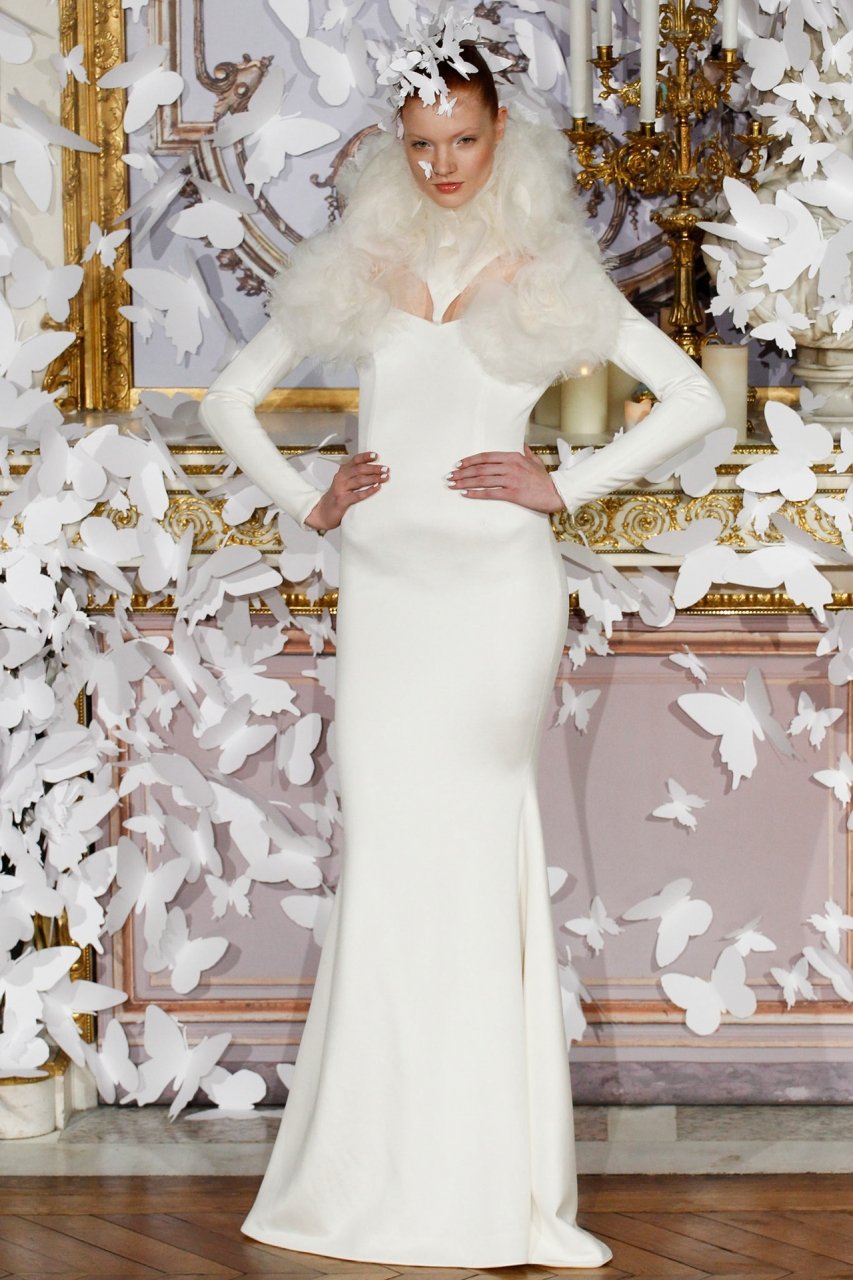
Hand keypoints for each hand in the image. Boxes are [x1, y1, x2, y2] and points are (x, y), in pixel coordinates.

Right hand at [305, 451, 388, 531]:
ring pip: (359, 480)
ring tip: (384, 478)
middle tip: (386, 469)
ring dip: (374, 478)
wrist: (323, 512)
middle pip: (359, 469)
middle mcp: (341, 478)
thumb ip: (356, 475)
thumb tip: (376, 470)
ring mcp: (340, 489)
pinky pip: (357, 495)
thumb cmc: (338, 496)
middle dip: (374, 468)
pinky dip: (368, 491)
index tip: (376, 455)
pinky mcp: (342, 500)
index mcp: (343, 471)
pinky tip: (377, 488)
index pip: (355, 460)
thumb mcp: (345, 482)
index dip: (365, 457)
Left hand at [448, 444, 564, 513]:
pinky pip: (490, 493)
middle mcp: (510, 466)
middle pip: (480, 468)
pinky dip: (476, 493)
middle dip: (462, 473)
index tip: (458, 464)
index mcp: (513, 457)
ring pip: (482, 480)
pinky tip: (465, 494)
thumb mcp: (535, 461)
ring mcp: (511, 479)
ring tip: (453, 485)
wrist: (556, 492)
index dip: (470, 460)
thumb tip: (523, 445)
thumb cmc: (544, 479)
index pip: (486, 457)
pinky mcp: (512, 493)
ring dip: (464, 482)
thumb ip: (526, 453)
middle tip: (450, 477)